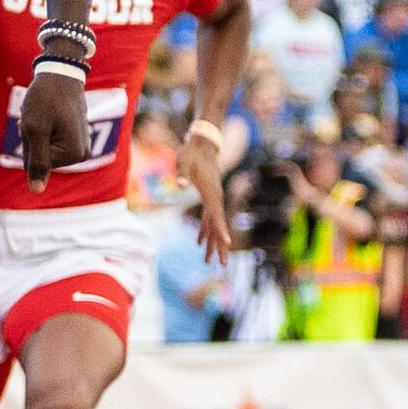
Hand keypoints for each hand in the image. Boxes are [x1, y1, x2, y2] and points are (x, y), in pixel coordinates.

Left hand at [17, 67, 90, 189]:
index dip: (29, 142)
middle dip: (32, 139)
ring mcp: (79, 145)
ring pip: (43, 150)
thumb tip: (36, 191)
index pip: (35, 165)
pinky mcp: (74, 137)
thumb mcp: (35, 130)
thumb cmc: (46, 99)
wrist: (60, 72)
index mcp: (74, 155)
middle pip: (41, 159)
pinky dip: (41, 129)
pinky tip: (48, 113)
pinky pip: (49, 141)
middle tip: (40, 117)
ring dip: (35, 133)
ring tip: (44, 114)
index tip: (38, 122)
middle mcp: (81, 154)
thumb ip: (36, 162)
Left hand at [181, 129, 231, 260]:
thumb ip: (182, 173)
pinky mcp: (208, 198)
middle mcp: (215, 198)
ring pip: (214, 225)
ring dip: (211, 243)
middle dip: (220, 246)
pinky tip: (200, 242)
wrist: (202, 144)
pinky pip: (207, 219)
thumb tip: (180, 185)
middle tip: (221, 264)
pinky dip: (204, 231)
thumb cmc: (192, 152)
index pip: (217, 215)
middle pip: (219, 225)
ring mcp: (213, 199)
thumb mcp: (184, 161)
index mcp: (211, 192)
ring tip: (208, 261)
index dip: (221, 231)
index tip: (227, 245)